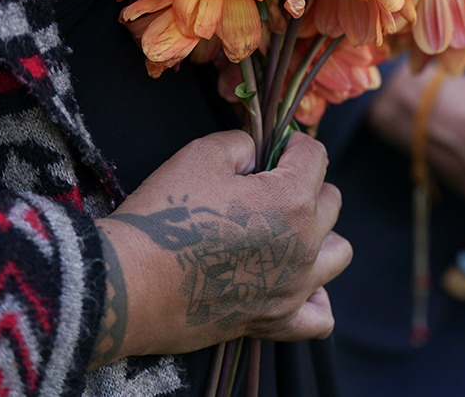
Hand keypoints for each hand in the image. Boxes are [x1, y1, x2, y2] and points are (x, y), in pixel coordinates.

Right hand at [91, 131, 351, 365]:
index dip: (293, 144)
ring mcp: (293, 286)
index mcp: (292, 199)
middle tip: (266, 188)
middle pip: (331, 201)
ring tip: (286, 232)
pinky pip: (319, 316)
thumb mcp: (199, 156)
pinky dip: (314, 298)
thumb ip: (242, 144)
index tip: (273, 148)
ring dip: (320, 236)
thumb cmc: (162, 217)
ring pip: (338, 253)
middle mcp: (304, 244)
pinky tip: (294, 282)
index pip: (316, 156)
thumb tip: (259, 152)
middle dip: (306, 185)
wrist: (126, 285)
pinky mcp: (274, 320)